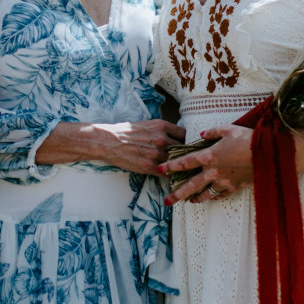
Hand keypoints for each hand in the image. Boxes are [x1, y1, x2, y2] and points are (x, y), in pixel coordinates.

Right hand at [35, 118, 184, 175]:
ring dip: (183, 168)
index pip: (185, 134)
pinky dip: (172, 176)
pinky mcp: (150, 166)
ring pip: (178, 162)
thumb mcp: (147, 125)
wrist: (109, 141)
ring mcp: (157, 153)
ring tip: (188, 172)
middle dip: (190, 155)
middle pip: (185, 148)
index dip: (189, 141)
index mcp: (162, 126)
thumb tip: (175, 136)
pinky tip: (175, 178)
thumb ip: (162, 130)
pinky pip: (167, 173)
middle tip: (194, 161)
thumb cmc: (126, 132)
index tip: (191, 147)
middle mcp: (162, 139)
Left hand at [161, 123, 256, 203]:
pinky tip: (210, 198)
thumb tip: (201, 135)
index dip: (171, 166)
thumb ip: (212, 132)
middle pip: (191, 185)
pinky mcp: (235, 187)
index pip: (185, 162)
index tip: (160, 170)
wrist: (268, 153)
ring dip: (195, 198)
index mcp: (209, 156)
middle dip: (177, 194)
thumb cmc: (248, 138)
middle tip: (167, 201)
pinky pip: (221, 195)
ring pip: (205, 194)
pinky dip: (214, 197)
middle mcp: (213, 172)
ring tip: (189, 201)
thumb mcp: (228, 129)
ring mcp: (224, 182)